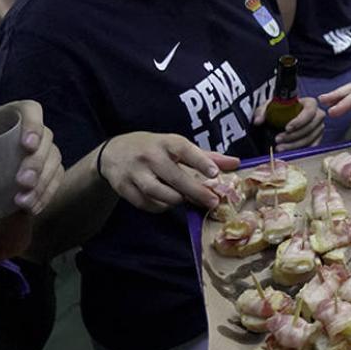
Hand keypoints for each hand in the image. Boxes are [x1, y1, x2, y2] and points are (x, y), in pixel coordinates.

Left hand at [5, 100, 62, 214]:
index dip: (33, 126)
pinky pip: (55, 179)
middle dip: (36, 163)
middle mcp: (34, 130)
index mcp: (12, 115)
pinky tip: (32, 208)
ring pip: (54, 162)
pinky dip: (46, 194)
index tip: (26, 145)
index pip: (31, 111)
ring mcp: (44, 149)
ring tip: (23, 203)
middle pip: (46, 141)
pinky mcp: (47, 168)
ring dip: (42, 184)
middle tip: (22, 182)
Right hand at [98, 133, 239, 212]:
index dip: (200, 161)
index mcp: (166, 142)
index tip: (215, 173)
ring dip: (175, 200)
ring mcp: (134, 172)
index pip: (185, 150)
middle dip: (195, 191)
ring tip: (185, 200)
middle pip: (174, 177)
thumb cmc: (155, 149)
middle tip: (212, 202)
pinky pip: (144, 203)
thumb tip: (236, 163)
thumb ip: (207, 156)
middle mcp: (150, 156)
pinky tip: (166, 203)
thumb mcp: (178, 146)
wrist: (114, 152)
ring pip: (157, 193)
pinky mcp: (123, 187)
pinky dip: (159, 206)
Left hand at [250, 97, 324, 151]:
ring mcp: (319, 128)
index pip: (309, 112)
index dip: (299, 121)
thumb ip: (263, 111)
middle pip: (310, 127)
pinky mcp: (318, 138)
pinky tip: (289, 152)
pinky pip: (312, 147)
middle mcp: (318, 115)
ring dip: (295, 145)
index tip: (287, 128)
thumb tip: (258, 121)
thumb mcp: (270, 106)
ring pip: (310, 139)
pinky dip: (301, 150)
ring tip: (280, 148)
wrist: (286, 115)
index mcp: (310, 103)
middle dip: (293, 136)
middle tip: (278, 140)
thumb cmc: (281, 108)